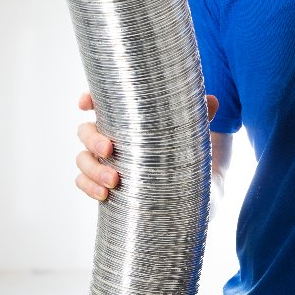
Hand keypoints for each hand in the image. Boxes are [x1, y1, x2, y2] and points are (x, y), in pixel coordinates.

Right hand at [75, 92, 219, 200]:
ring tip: (114, 181)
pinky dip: (89, 187)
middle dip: (92, 138)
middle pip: (85, 131)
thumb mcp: (194, 136)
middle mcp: (112, 138)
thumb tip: (212, 100)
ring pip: (82, 159)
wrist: (196, 195)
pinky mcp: (106, 187)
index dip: (88, 100)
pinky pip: (83, 184)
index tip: (85, 104)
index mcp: (127, 120)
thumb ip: (200, 117)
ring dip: (92, 169)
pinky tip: (104, 195)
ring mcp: (105, 163)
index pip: (101, 104)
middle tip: (110, 149)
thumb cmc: (188, 155)